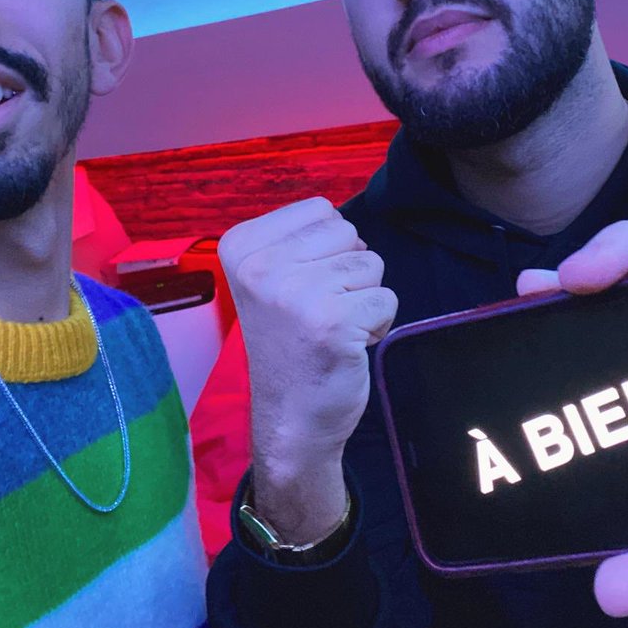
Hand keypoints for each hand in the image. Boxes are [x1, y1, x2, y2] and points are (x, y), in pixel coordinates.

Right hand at [219, 198, 397, 541]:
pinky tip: (348, 345)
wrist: (290, 418)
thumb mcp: (271, 280)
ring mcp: (297, 294)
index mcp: (240, 247)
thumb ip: (300, 242)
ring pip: (371, 263)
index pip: (320, 209)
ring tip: (333, 327)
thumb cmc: (288, 343)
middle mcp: (261, 267)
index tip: (302, 286)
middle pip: (347, 232)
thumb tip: (348, 226)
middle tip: (319, 311)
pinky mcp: (333, 322)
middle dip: (347, 270)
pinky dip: (378, 323)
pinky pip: (387, 298)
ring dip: (363, 297)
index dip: (325, 247)